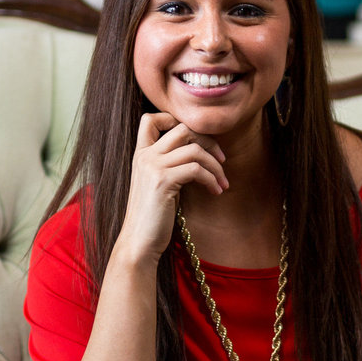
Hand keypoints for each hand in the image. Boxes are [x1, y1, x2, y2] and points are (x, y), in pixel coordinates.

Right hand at [115, 111, 228, 267]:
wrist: (139, 242)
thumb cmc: (153, 217)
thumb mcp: (158, 183)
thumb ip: (170, 165)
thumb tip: (199, 152)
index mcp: (140, 154)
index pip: (150, 119)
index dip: (175, 119)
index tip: (198, 140)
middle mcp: (144, 156)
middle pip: (182, 128)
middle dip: (208, 141)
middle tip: (222, 159)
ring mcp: (152, 167)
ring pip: (194, 149)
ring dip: (215, 165)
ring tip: (222, 182)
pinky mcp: (162, 181)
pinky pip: (196, 169)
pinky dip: (212, 179)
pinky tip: (216, 191)